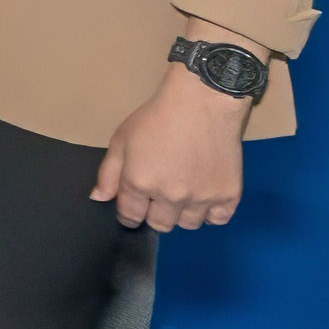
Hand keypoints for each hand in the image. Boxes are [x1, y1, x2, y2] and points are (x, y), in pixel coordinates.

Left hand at [100, 62, 249, 230]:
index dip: (129, 214)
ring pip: (188, 224)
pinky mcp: (228, 195)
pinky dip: (211, 213)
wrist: (202, 103)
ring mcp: (202, 198)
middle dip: (155, 214)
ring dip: (182, 214)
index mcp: (140, 183)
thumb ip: (108, 172)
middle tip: (159, 196)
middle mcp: (171, 197)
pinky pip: (218, 219)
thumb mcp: (122, 139)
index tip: (134, 209)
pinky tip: (204, 197)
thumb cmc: (156, 117)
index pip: (130, 216)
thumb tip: (99, 198)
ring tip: (183, 194)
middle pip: (160, 225)